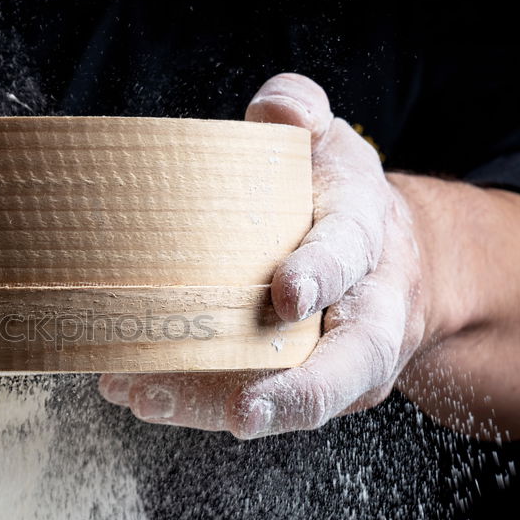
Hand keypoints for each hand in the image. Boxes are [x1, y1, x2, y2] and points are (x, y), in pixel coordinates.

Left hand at [98, 73, 425, 436]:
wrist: (381, 261)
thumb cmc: (339, 202)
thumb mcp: (330, 147)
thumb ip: (304, 116)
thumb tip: (276, 108)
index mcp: (369, 244)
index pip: (351, 258)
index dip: (321, 274)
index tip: (286, 292)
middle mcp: (364, 317)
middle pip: (347, 367)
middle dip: (297, 394)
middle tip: (243, 412)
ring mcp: (333, 363)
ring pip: (289, 399)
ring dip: (215, 406)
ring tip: (146, 398)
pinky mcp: (296, 386)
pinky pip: (248, 400)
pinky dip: (192, 404)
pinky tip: (138, 393)